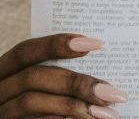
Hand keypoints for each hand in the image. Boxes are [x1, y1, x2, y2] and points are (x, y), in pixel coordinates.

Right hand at [0, 33, 127, 118]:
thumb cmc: (43, 106)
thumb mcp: (44, 85)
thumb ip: (60, 74)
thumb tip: (98, 57)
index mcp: (5, 72)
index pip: (25, 50)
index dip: (56, 44)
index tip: (95, 43)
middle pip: (32, 77)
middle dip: (75, 82)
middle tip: (111, 92)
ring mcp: (0, 112)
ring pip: (31, 101)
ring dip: (73, 106)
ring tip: (106, 112)